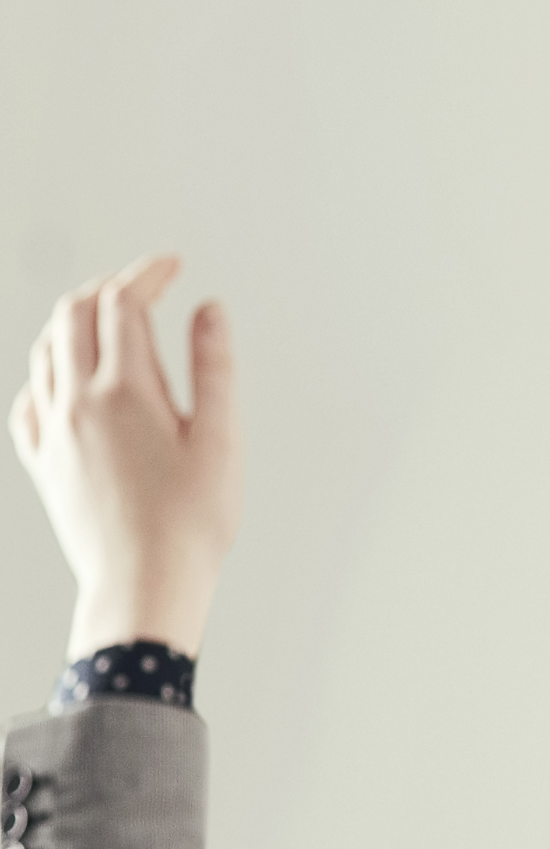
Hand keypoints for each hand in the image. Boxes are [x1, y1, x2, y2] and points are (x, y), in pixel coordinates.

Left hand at [10, 255, 239, 660]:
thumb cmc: (191, 523)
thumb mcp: (221, 440)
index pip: (124, 305)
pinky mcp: (43, 460)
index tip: (172, 266)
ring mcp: (53, 431)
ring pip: (45, 350)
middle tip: (144, 287)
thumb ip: (213, 368)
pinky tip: (68, 379)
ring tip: (109, 321)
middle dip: (109, 288)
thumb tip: (207, 311)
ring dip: (75, 322)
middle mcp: (77, 402)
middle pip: (74, 314)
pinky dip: (48, 371)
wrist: (143, 583)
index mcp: (125, 392)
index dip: (147, 274)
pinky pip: (29, 397)